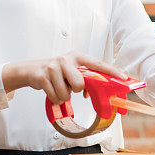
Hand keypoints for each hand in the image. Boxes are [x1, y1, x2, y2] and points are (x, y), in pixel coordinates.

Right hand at [2, 50, 126, 104]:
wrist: (31, 70)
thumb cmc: (56, 72)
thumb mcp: (71, 70)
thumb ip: (85, 77)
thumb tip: (98, 92)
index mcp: (77, 56)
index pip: (98, 64)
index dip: (112, 72)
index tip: (123, 78)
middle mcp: (66, 59)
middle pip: (80, 84)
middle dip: (75, 90)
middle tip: (69, 86)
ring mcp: (53, 67)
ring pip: (67, 94)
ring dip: (63, 96)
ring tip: (58, 87)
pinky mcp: (43, 77)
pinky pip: (55, 97)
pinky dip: (54, 98)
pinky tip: (51, 90)